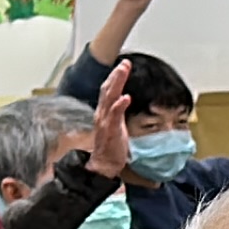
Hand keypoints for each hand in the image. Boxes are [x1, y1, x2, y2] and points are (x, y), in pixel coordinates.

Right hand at [88, 62, 132, 177]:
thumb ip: (117, 112)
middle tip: (125, 63)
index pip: (108, 90)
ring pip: (110, 98)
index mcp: (104, 112)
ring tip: (123, 71)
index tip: (123, 65)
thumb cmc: (111, 146)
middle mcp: (102, 113)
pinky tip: (126, 98)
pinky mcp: (110, 130)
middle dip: (116, 75)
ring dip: (117, 83)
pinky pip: (114, 115)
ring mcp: (105, 121)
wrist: (103, 164)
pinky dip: (119, 105)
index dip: (115, 77)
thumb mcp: (115, 125)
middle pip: (107, 90)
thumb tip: (122, 100)